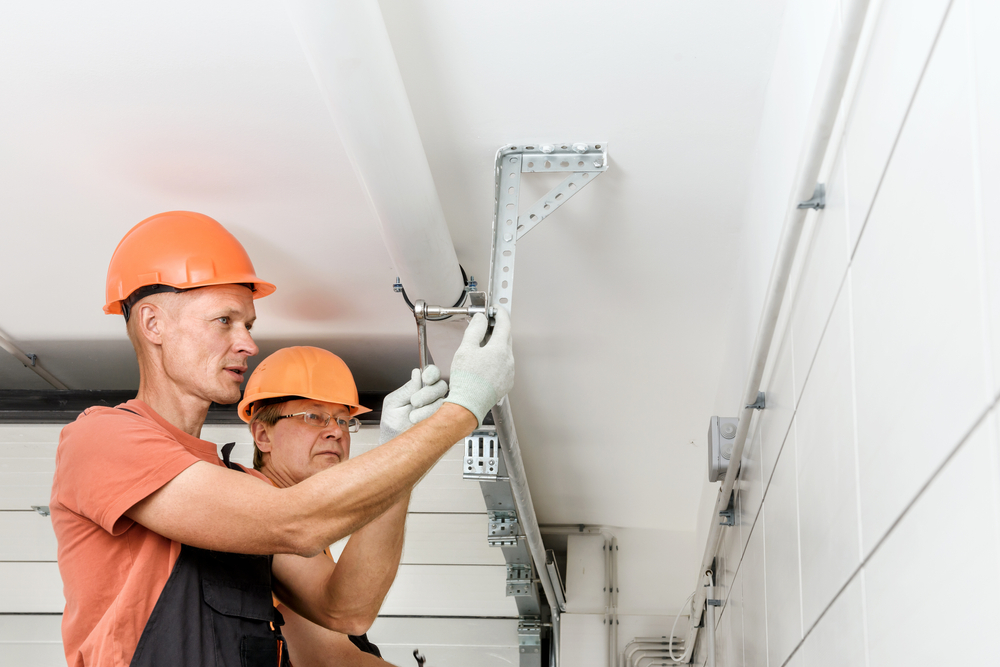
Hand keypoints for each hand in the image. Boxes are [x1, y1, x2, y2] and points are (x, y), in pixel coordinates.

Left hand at [379, 365, 446, 443]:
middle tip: (414, 402)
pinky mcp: (442, 420)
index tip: (426, 378)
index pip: (432, 372)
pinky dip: (431, 418)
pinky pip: (444, 414)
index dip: (432, 373)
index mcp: (419, 387)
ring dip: (427, 409)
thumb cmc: (393, 422)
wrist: (394, 440)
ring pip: (442, 401)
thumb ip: (407, 388)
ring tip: (413, 417)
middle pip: (441, 386)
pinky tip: (422, 421)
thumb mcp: (394, 402)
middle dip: (427, 393)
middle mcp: (431, 395)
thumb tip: (417, 373)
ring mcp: (438, 408)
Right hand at [444, 307, 513, 424]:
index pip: (505, 324)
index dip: (500, 313)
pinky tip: (484, 363)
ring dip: (496, 345)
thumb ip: (475, 330)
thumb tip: (481, 318)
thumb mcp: (466, 349)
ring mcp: (509, 372)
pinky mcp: (507, 382)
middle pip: (506, 337)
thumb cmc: (466, 380)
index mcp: (500, 349)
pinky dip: (496, 359)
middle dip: (497, 328)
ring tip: (481, 346)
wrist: (468, 404)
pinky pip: (504, 365)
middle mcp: (509, 360)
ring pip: (505, 352)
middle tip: (485, 324)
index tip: (495, 309)